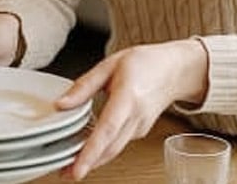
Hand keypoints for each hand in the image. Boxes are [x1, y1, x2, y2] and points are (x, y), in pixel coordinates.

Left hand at [55, 40, 207, 179]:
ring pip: (114, 150)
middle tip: (64, 173)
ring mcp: (139, 127)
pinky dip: (102, 151)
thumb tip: (62, 103)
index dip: (91, 152)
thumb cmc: (146, 64)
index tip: (77, 169)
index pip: (107, 130)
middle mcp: (136, 117)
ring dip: (93, 161)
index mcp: (128, 97)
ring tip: (69, 167)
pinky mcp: (139, 131)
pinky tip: (87, 150)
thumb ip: (84, 86)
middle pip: (110, 148)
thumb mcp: (109, 65)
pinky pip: (118, 144)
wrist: (175, 70)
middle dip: (87, 164)